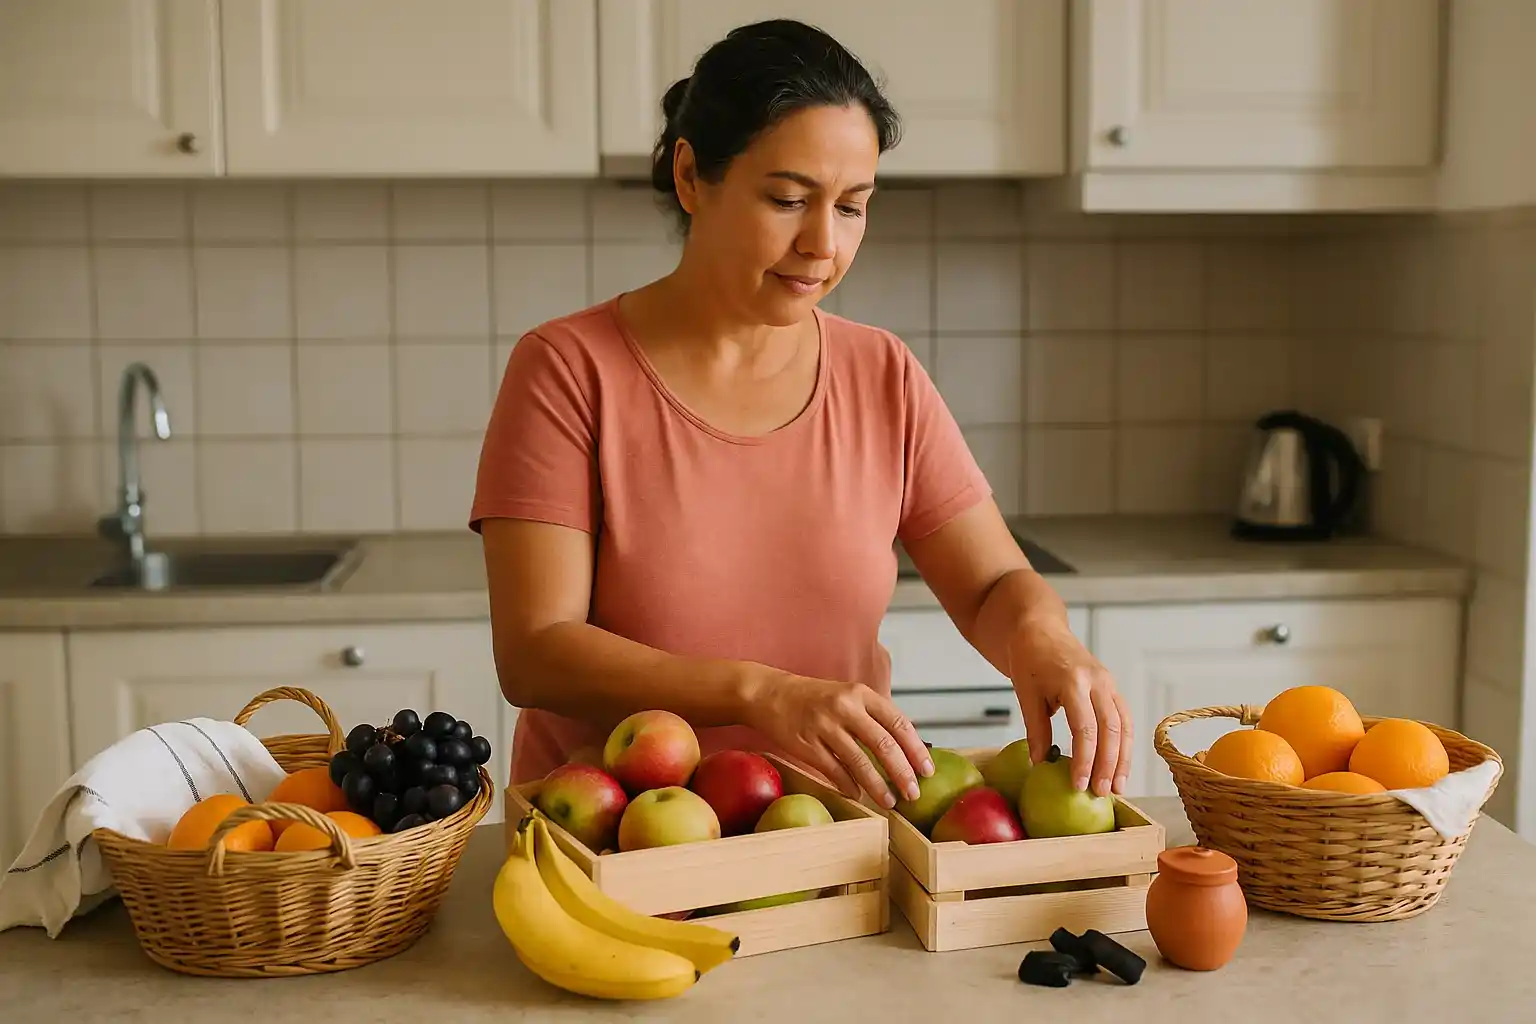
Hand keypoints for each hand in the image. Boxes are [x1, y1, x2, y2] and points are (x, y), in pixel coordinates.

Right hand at [744, 674, 933, 808]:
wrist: (769, 694)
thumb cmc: (815, 699)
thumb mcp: (848, 696)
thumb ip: (874, 717)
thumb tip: (906, 751)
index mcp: (861, 693)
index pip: (899, 723)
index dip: (916, 749)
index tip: (927, 771)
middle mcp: (845, 706)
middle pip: (884, 744)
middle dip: (902, 773)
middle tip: (913, 794)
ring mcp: (824, 725)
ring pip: (859, 761)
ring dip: (878, 786)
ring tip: (889, 802)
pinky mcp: (806, 744)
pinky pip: (833, 770)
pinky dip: (848, 785)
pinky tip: (857, 795)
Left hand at [1008, 619, 1131, 796]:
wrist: (1040, 628)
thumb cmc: (1029, 659)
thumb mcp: (1026, 692)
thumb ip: (1036, 729)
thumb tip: (1041, 765)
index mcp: (1073, 680)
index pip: (1085, 728)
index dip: (1084, 760)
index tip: (1079, 786)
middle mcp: (1097, 681)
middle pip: (1111, 729)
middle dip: (1108, 764)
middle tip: (1102, 793)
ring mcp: (1108, 683)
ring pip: (1124, 725)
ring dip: (1123, 758)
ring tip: (1118, 787)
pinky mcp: (1111, 687)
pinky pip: (1124, 718)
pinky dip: (1124, 744)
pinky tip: (1119, 765)